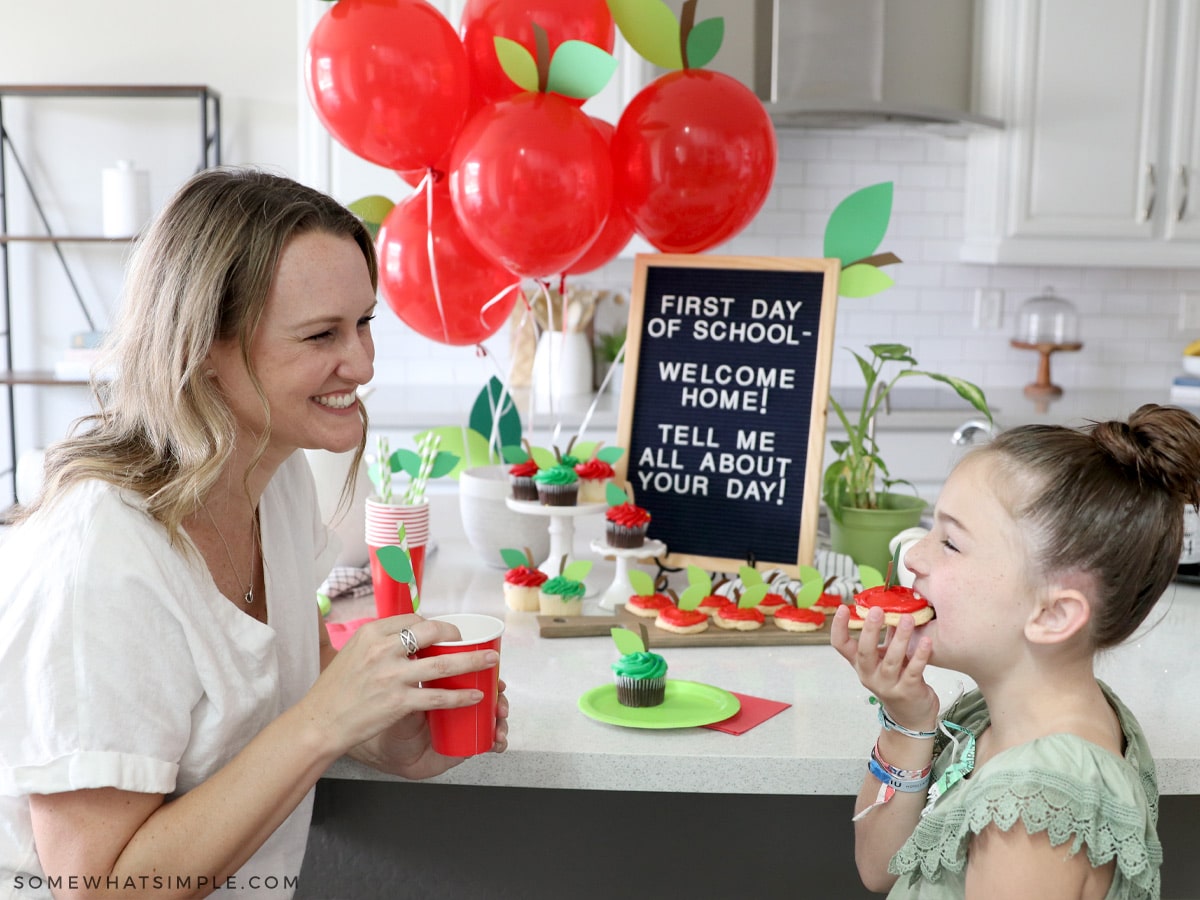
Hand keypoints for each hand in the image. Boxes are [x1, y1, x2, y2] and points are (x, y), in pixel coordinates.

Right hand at [303, 614, 499, 762]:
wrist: (320, 722)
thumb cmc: (336, 690)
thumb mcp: (353, 652)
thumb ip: (380, 642)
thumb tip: (408, 636)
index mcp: (371, 633)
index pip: (413, 618)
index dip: (434, 624)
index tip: (445, 632)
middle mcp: (383, 649)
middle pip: (433, 632)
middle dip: (458, 635)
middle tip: (471, 642)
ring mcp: (392, 675)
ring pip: (443, 663)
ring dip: (473, 661)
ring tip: (491, 661)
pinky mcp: (398, 702)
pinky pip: (438, 696)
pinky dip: (460, 696)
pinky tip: (475, 696)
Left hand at [361, 678, 509, 778]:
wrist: (386, 751)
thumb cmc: (391, 719)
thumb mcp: (397, 695)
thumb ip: (407, 676)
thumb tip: (416, 652)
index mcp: (447, 686)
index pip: (474, 673)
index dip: (488, 672)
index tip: (493, 668)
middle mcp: (459, 703)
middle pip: (490, 694)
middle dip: (499, 695)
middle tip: (499, 696)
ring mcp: (464, 724)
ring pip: (494, 717)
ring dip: (502, 718)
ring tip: (499, 722)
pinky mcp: (465, 745)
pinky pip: (488, 742)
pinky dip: (498, 741)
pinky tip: (498, 742)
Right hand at [830, 605, 938, 732]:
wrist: (911, 716)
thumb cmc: (897, 680)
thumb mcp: (886, 658)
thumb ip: (887, 636)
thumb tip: (891, 607)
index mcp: (860, 664)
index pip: (841, 645)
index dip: (839, 627)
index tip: (844, 608)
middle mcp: (869, 675)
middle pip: (864, 652)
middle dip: (869, 630)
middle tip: (877, 610)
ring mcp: (887, 685)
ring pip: (892, 660)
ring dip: (899, 638)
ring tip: (907, 619)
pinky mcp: (907, 691)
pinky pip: (913, 671)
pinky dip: (920, 655)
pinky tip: (926, 642)